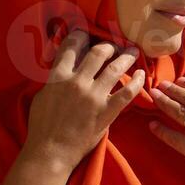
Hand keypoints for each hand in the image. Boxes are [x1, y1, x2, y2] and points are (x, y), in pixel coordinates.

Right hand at [22, 29, 146, 174]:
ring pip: (115, 68)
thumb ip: (54, 79)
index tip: (88, 33)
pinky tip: (141, 76)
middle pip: (98, 52)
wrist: (51, 152)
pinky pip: (127, 92)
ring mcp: (94, 96)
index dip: (82, 35)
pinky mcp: (107, 111)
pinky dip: (137, 82)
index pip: (71, 46)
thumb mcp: (42, 96)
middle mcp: (77, 82)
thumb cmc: (42, 126)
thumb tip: (63, 68)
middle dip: (109, 45)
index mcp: (58, 76)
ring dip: (127, 57)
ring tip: (133, 52)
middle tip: (115, 46)